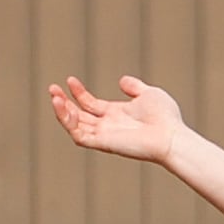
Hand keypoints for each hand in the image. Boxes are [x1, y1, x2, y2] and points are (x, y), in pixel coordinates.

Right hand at [46, 75, 186, 163]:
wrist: (172, 136)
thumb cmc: (165, 118)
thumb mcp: (149, 94)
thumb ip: (134, 87)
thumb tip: (122, 80)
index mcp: (116, 114)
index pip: (90, 104)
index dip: (78, 93)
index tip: (70, 80)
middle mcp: (108, 126)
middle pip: (78, 115)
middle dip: (63, 102)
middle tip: (52, 88)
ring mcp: (105, 135)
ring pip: (74, 126)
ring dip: (61, 112)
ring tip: (54, 96)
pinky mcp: (103, 143)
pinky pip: (79, 136)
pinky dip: (68, 123)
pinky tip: (64, 107)